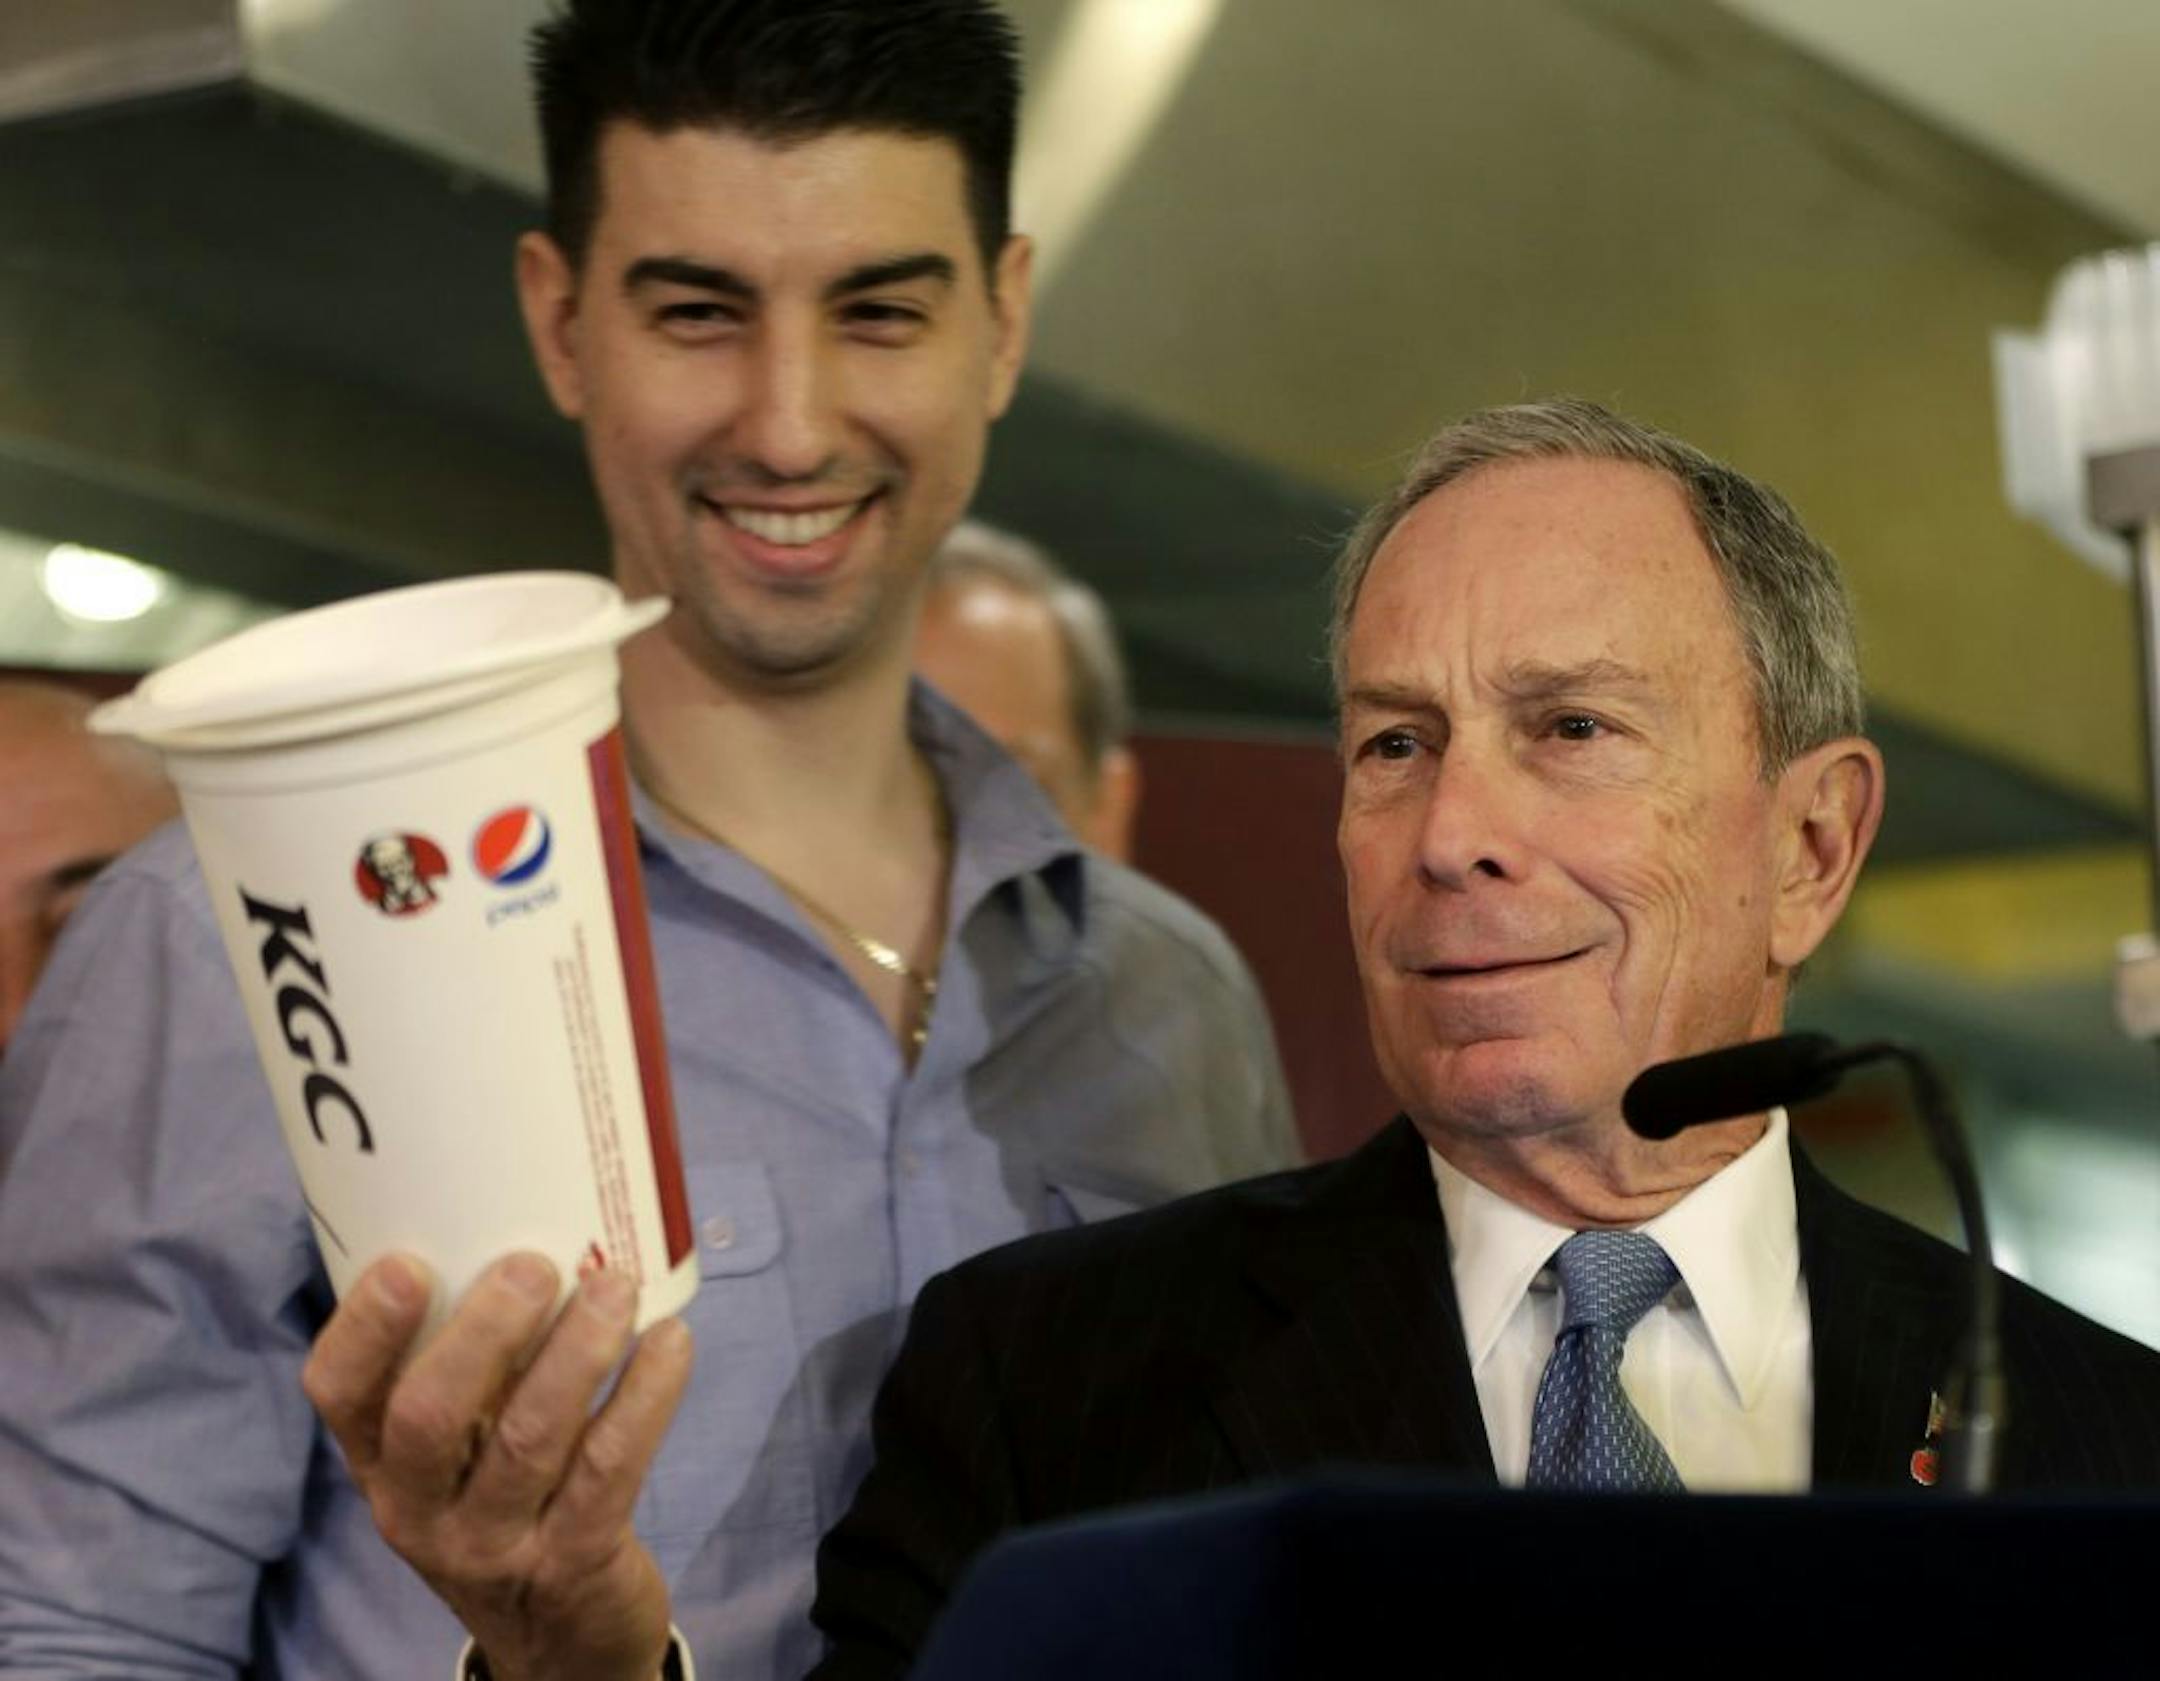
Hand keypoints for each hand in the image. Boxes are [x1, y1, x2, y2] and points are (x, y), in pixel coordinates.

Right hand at [302, 1252, 693, 1680]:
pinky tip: (671, 1343)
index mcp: (379, 1462)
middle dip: (484, 1330)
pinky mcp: (571, 1562)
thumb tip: (526, 1229)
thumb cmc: (506, 1501)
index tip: (410, 1261)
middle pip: (429, 1414)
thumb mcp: (460, 1453)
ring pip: (527, 1437)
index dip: (366, 1326)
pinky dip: (644, 1397)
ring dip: (578, 1350)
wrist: (558, 1642)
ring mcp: (492, 1543)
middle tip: (536, 1265)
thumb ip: (471, 1365)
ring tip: (617, 1286)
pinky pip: (608, 1469)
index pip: (337, 1392)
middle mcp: (418, 1508)